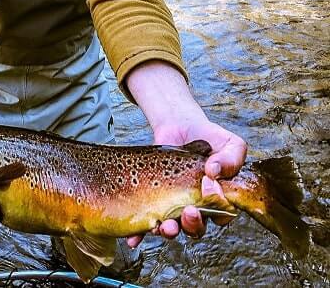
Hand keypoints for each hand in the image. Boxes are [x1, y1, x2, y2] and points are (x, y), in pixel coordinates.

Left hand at [126, 119, 246, 246]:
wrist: (181, 125)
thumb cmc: (210, 137)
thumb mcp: (230, 144)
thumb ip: (231, 159)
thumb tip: (214, 171)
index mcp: (217, 199)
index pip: (220, 215)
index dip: (216, 208)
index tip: (208, 189)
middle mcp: (195, 206)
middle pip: (195, 227)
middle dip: (192, 224)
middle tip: (188, 212)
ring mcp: (173, 203)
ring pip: (172, 226)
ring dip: (168, 231)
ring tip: (165, 225)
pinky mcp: (153, 197)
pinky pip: (145, 219)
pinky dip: (139, 233)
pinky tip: (133, 240)